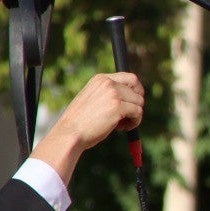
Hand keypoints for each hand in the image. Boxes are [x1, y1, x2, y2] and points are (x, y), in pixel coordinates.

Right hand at [28, 72, 144, 185]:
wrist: (70, 133)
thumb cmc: (80, 121)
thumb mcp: (93, 100)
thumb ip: (109, 94)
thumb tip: (133, 97)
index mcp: (100, 79)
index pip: (130, 77)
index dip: (137, 90)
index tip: (136, 101)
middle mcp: (107, 83)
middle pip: (137, 90)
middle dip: (136, 104)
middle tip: (129, 116)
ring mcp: (113, 94)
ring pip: (139, 102)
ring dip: (135, 115)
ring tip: (121, 125)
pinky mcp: (118, 106)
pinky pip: (138, 112)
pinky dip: (135, 122)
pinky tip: (122, 129)